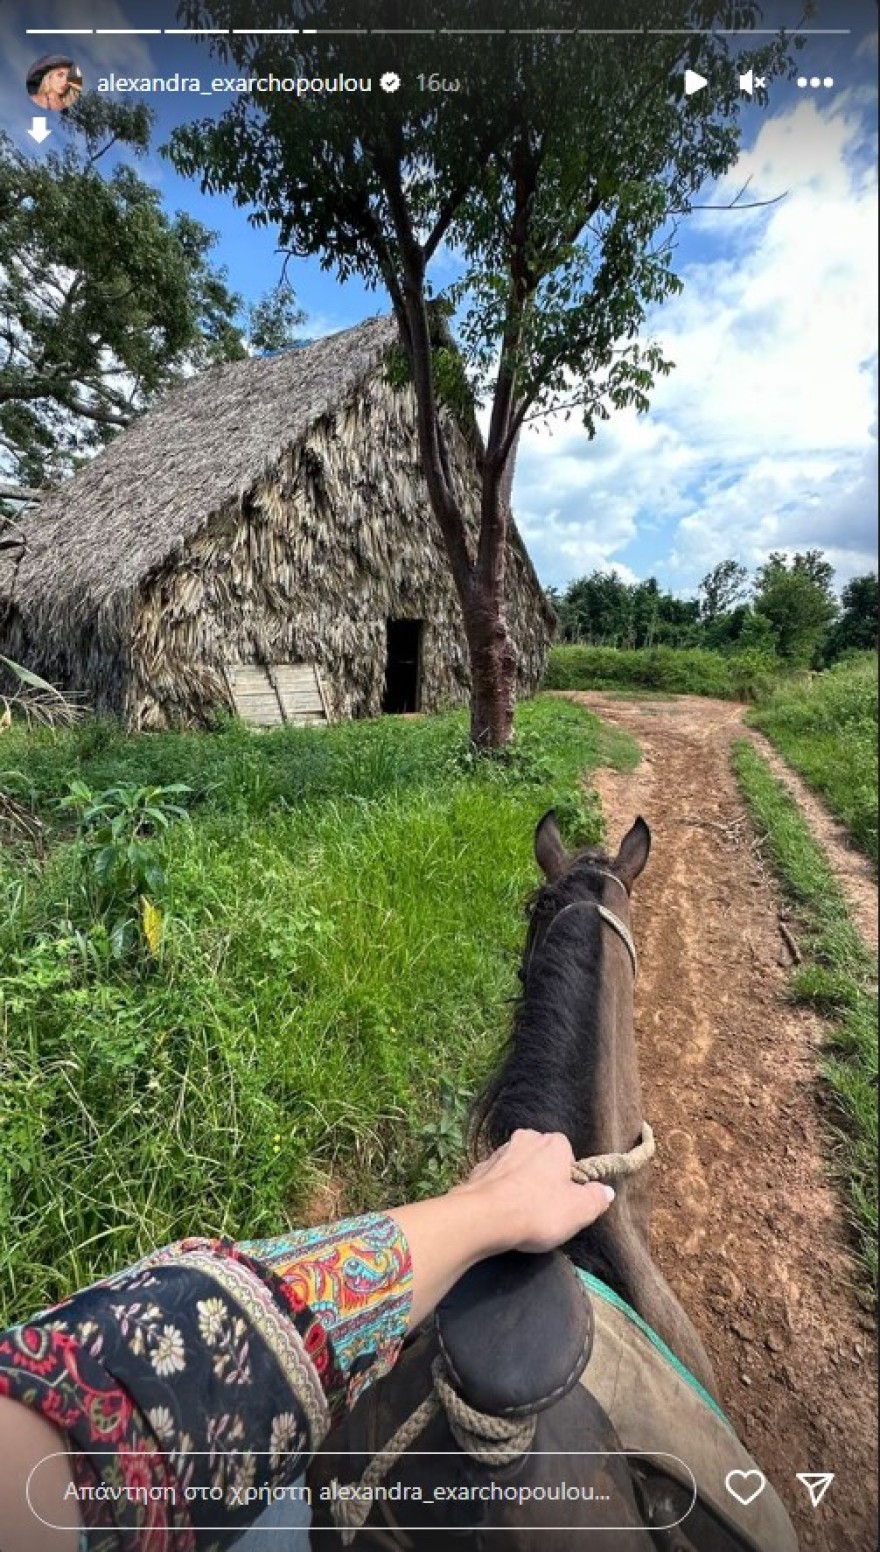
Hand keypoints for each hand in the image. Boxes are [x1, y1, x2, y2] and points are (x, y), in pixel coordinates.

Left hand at [452, 1129, 613, 1254]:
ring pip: (518, 1169)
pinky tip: (502, 1213)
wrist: (483, 1218)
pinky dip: (501, 1193)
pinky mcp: (479, 1169)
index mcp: (553, 1143)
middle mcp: (526, 1139)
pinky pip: (497, 1180)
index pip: (568, 1155)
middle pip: (542, 1160)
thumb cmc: (538, 1211)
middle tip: (546, 1210)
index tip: (567, 1202)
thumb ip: (597, 1198)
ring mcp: (499, 1153)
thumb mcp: (580, 1211)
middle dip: (545, 1180)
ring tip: (522, 1215)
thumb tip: (606, 1191)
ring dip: (522, 1185)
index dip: (570, 1180)